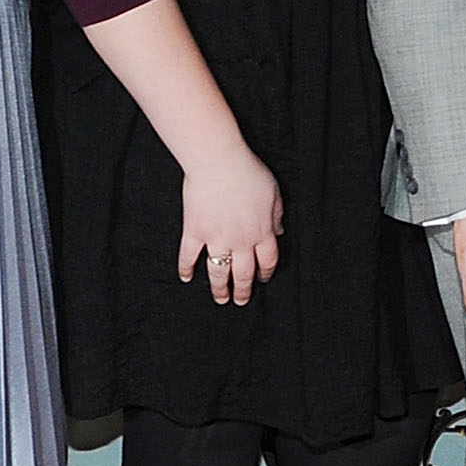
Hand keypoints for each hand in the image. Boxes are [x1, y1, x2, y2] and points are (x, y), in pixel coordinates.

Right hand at [179, 144, 282, 304]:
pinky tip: (186, 278)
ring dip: (219, 288)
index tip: (263, 279)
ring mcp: (216, 239)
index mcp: (262, 232)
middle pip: (243, 273)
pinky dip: (186, 268)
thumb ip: (277, 215)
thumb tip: (280, 231)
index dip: (266, 272)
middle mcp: (240, 241)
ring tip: (220, 299)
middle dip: (243, 290)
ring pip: (218, 271)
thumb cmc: (248, 173)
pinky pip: (189, 256)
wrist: (219, 164)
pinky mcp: (194, 232)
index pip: (267, 261)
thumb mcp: (274, 193)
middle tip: (240, 301)